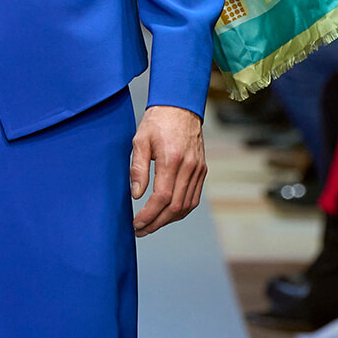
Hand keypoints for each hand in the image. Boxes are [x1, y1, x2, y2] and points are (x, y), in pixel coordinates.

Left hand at [130, 106, 206, 235]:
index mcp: (171, 160)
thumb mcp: (140, 140)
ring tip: (151, 225)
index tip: (135, 223)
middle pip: (174, 207)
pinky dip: (181, 210)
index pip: (161, 198)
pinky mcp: (202, 170)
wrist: (181, 107)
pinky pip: (193, 197)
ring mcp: (198, 169)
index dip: (148, 215)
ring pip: (186, 206)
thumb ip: (138, 168)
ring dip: (168, 220)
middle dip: (156, 223)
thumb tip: (136, 195)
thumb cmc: (157, 122)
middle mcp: (188, 167)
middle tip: (140, 230)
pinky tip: (167, 214)